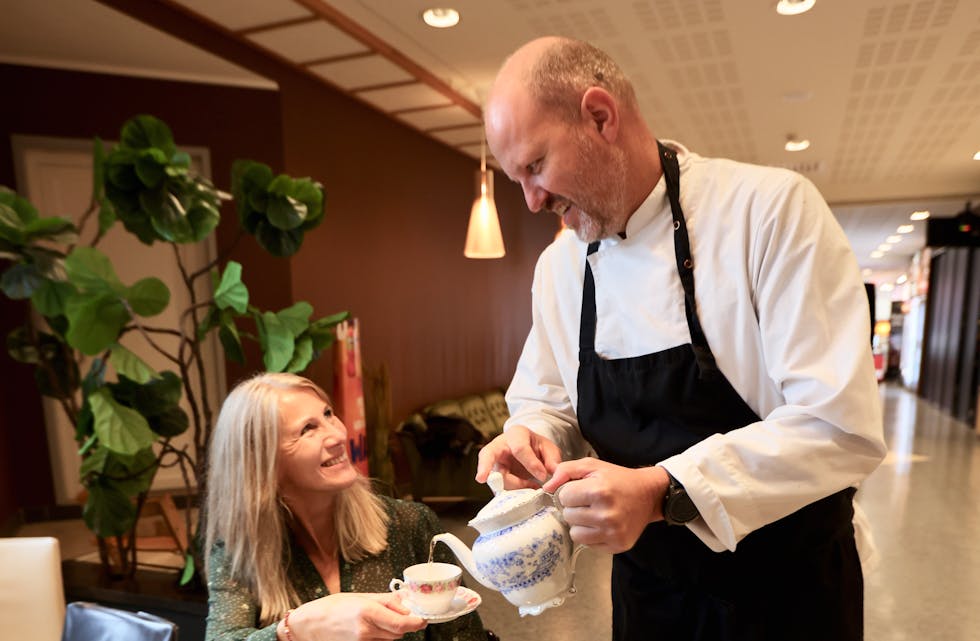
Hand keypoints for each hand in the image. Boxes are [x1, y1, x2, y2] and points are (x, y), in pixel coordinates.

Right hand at [283, 592, 426, 640]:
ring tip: (376, 620)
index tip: (423, 619)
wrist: (308, 626)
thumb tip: (406, 601)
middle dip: (402, 624)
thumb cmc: (330, 608)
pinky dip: (379, 638)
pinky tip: (368, 629)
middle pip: (398, 633)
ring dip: (390, 631)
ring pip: (389, 640)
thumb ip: (386, 600)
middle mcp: (366, 630)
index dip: (417, 622)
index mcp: (368, 612)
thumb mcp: (360, 596)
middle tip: (398, 614)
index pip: (402, 623)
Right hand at [475, 425, 561, 487]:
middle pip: (487, 455)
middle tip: (481, 479)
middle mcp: (499, 446)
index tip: (543, 476)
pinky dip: (509, 493)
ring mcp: (494, 462)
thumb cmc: (537, 447)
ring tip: (531, 489)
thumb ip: (552, 459)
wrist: (529, 450)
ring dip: (512, 487)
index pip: (519, 449)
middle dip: (484, 466)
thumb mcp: (548, 448)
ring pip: (495, 477)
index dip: (531, 464)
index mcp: (515, 434)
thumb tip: (553, 474)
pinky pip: (498, 487)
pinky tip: (524, 494)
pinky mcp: (495, 477)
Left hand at [543, 459, 669, 553]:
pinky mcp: (618, 545)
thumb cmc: (618, 479)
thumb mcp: (592, 466)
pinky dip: (592, 535)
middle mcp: (606, 514)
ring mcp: (613, 532)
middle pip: (568, 516)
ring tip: (594, 514)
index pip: (563, 497)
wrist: (649, 495)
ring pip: (575, 534)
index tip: (583, 490)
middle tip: (589, 502)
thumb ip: (566, 471)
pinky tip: (602, 524)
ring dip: (580, 524)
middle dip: (575, 508)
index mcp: (599, 491)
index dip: (570, 492)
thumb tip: (546, 487)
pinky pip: (588, 545)